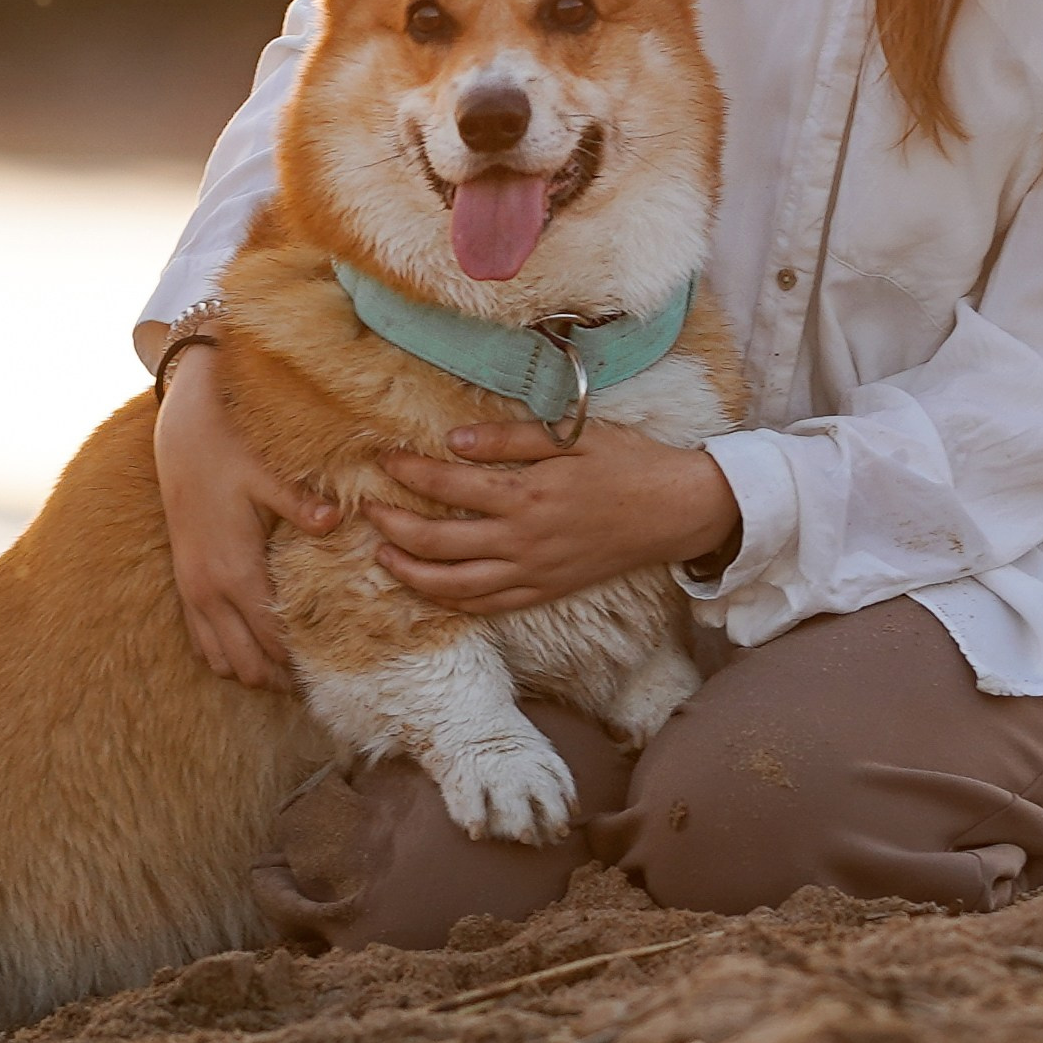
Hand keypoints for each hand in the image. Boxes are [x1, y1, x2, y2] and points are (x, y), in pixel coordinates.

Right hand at [152, 349, 338, 685]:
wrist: (181, 439)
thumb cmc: (229, 454)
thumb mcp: (266, 476)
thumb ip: (300, 504)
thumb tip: (338, 519)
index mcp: (236, 571)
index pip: (272, 640)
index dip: (300, 664)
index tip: (331, 674)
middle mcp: (210, 591)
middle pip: (248, 664)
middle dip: (280, 679)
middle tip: (316, 681)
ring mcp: (193, 592)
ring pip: (221, 661)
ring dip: (253, 670)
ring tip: (288, 670)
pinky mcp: (185, 585)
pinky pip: (201, 642)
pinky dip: (226, 654)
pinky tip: (252, 647)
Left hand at [366, 417, 739, 616]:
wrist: (673, 512)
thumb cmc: (626, 464)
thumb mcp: (573, 436)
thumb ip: (510, 440)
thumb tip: (453, 443)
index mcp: (528, 494)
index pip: (450, 485)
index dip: (410, 474)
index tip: (383, 461)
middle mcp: (523, 540)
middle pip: (439, 543)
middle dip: (396, 529)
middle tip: (369, 513)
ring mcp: (533, 573)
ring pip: (456, 586)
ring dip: (412, 575)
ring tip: (383, 559)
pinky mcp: (545, 592)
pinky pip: (489, 606)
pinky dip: (453, 602)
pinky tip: (432, 591)